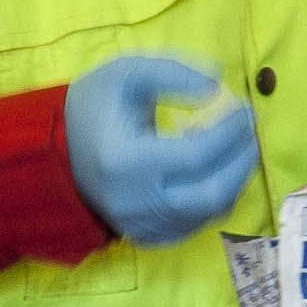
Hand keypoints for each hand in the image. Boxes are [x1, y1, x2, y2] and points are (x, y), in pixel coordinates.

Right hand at [62, 55, 261, 248]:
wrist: (56, 150)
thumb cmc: (95, 105)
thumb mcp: (127, 71)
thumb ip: (173, 72)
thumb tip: (218, 83)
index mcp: (124, 161)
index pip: (196, 154)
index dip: (230, 132)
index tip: (244, 109)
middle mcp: (133, 202)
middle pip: (211, 193)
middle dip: (242, 161)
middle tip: (249, 133)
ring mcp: (139, 224)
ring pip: (210, 212)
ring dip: (234, 178)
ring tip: (235, 148)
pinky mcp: (146, 235)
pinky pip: (196, 224)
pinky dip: (215, 197)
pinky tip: (212, 171)